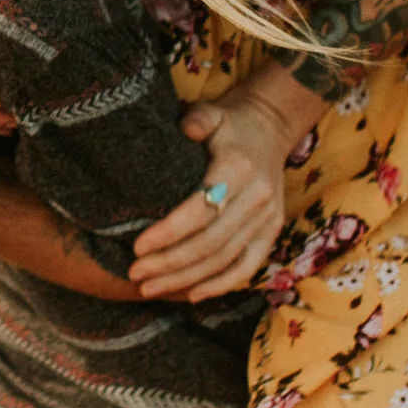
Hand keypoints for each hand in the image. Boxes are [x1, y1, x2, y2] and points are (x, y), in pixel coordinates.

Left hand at [127, 72, 319, 300]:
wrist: (269, 129)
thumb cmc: (228, 123)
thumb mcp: (211, 112)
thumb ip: (197, 120)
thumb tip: (185, 130)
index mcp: (239, 169)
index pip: (201, 211)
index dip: (168, 233)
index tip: (137, 248)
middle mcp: (258, 197)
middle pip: (210, 243)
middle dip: (170, 263)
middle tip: (135, 274)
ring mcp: (268, 218)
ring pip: (225, 260)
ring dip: (186, 279)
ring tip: (151, 287)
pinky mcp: (272, 232)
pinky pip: (247, 267)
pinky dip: (220, 285)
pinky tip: (191, 295)